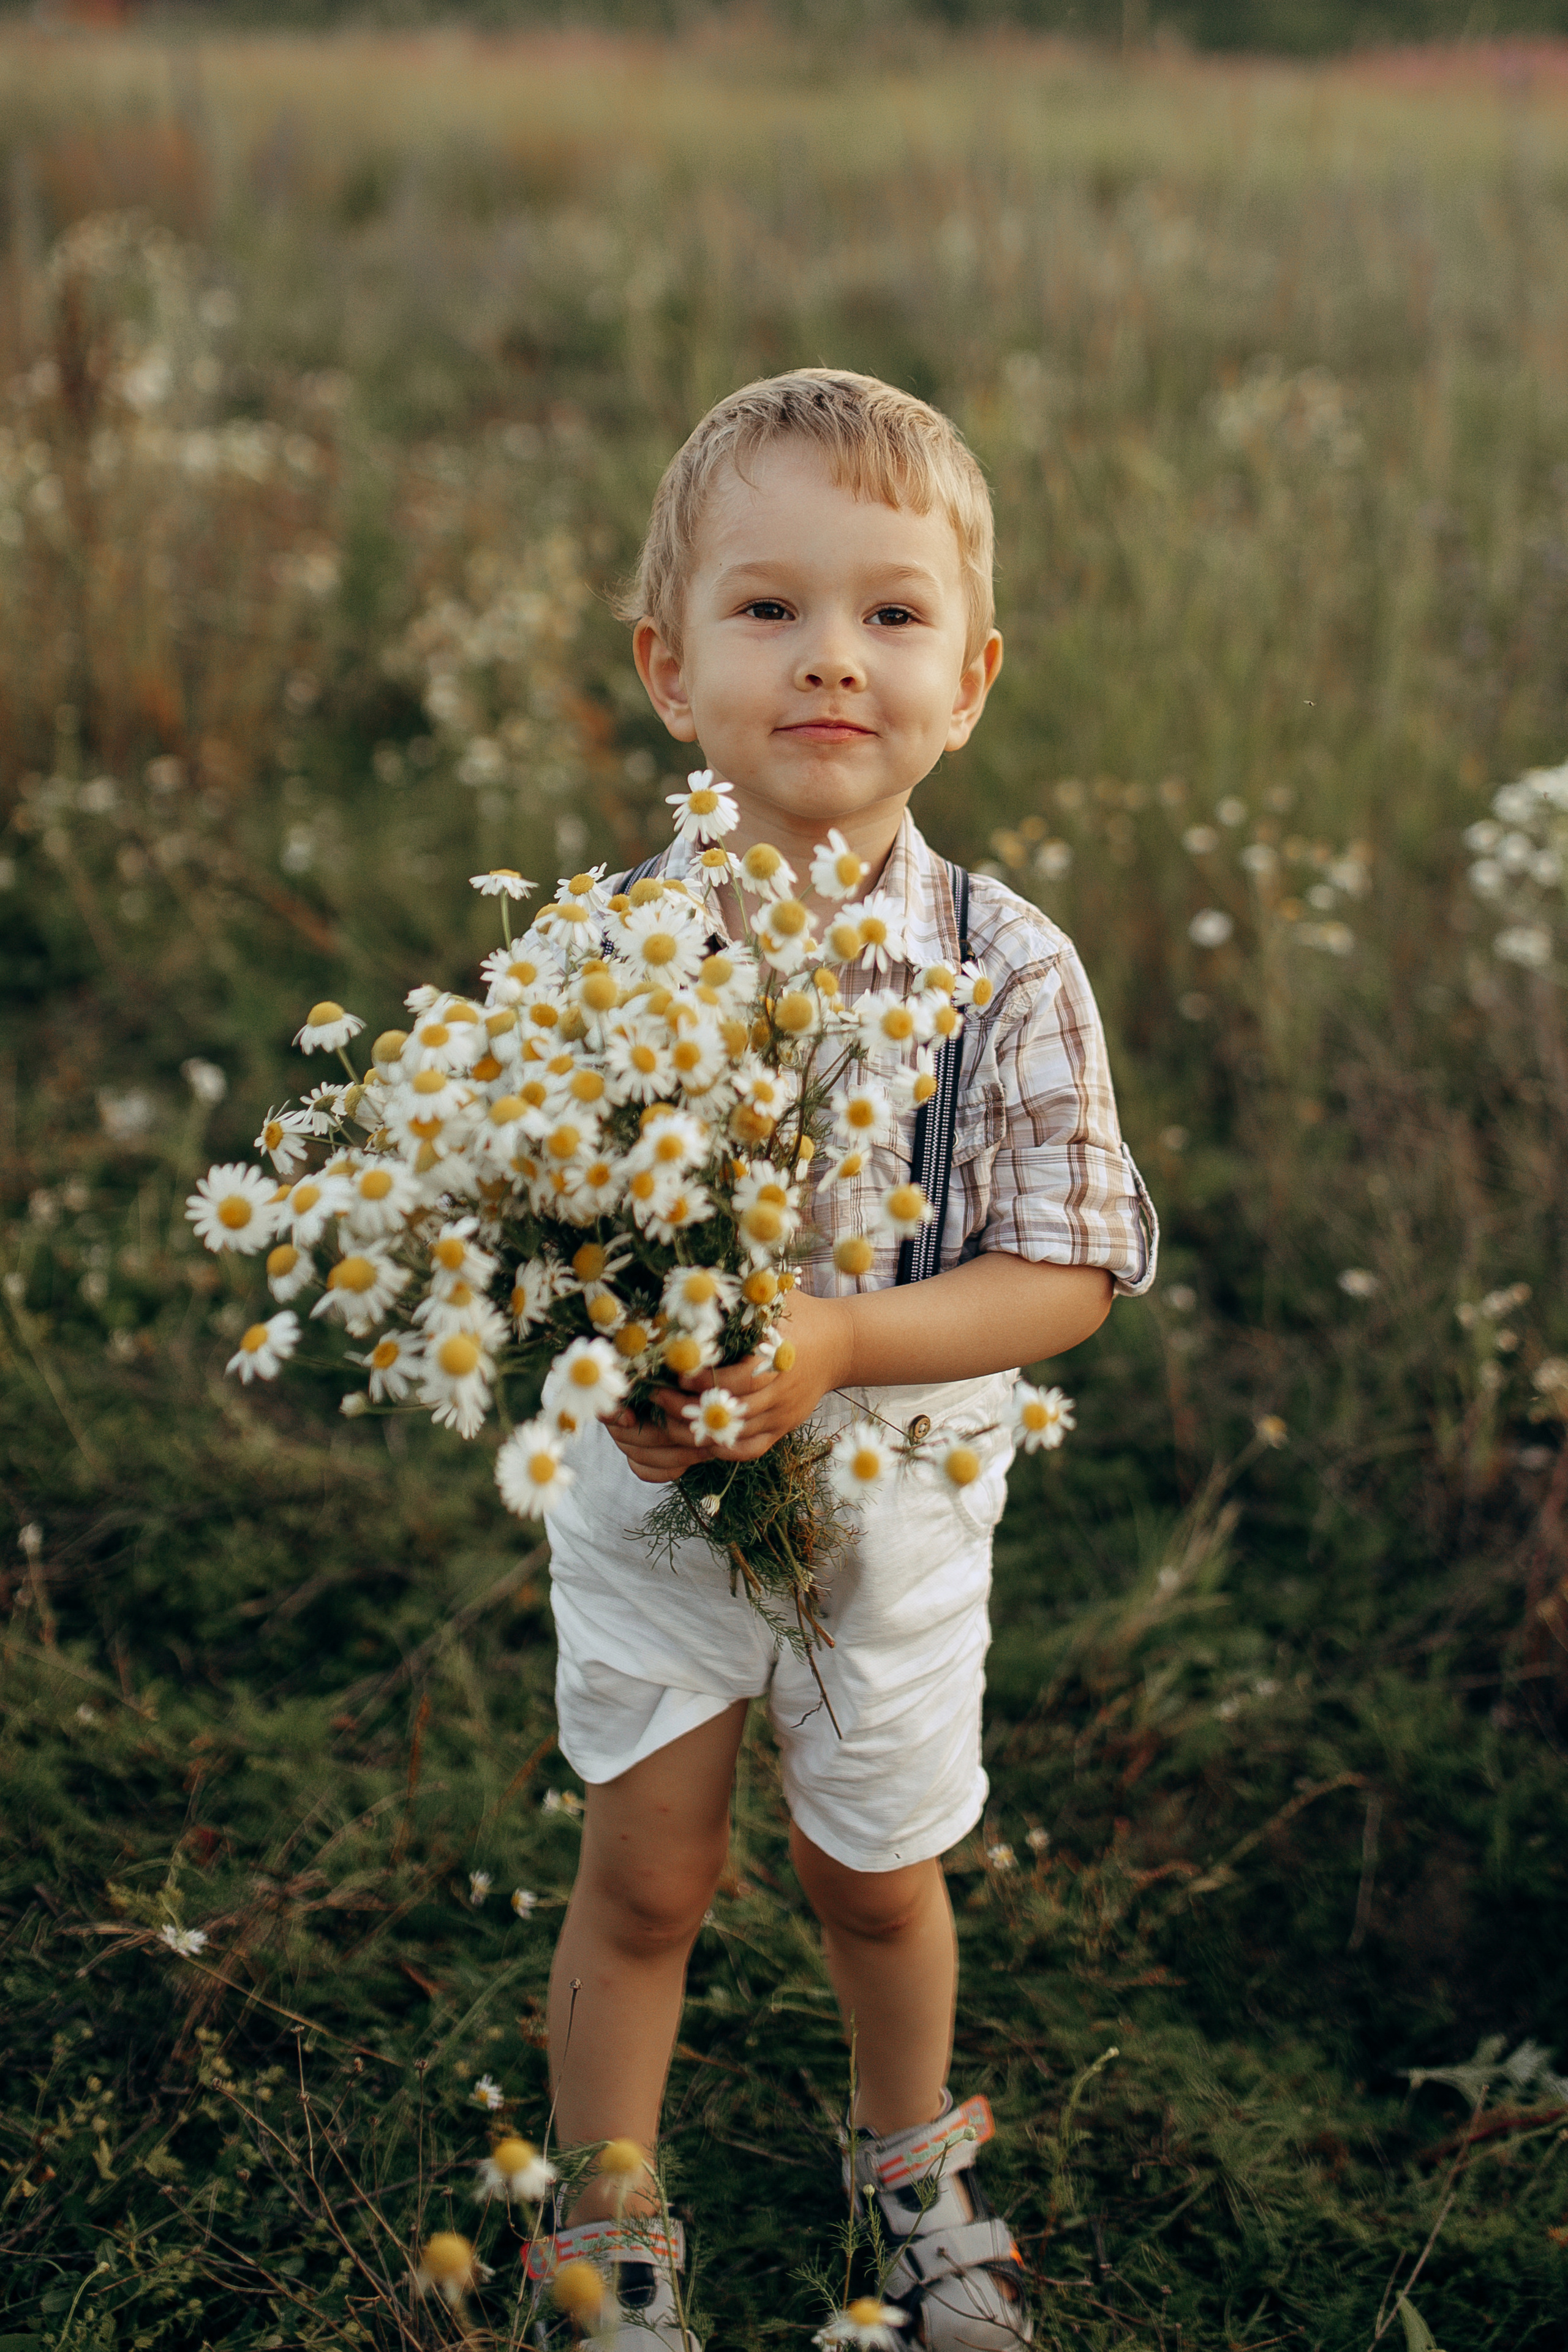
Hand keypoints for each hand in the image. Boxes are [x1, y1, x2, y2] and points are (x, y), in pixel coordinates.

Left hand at [603, 1289, 854, 1484]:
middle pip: (734, 1411)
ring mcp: (784, 1412)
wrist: (841, 1344)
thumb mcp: (776, 1297)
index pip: (742, 1379)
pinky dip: (723, 1448)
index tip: (678, 1374)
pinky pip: (751, 1449)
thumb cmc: (799, 1313)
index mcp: (780, 1355)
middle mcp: (783, 1389)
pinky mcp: (783, 1427)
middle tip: (657, 1398)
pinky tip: (698, 1437)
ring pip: (738, 1435)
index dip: (708, 1381)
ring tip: (666, 1418)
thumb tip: (697, 1280)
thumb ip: (742, 1294)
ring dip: (700, 1430)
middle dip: (691, 1408)